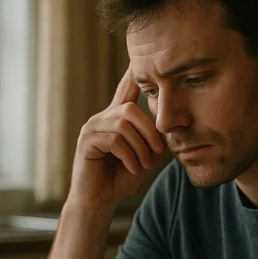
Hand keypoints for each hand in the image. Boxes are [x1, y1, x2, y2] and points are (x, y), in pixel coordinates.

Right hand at [66, 65, 164, 212]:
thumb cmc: (122, 178)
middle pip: (130, 109)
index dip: (132, 74)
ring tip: (144, 165)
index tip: (139, 57)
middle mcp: (101, 118)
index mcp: (116, 119)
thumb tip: (171, 124)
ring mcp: (91, 128)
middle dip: (149, 131)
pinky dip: (129, 156)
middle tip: (158, 152)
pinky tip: (132, 168)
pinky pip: (114, 140)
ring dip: (141, 147)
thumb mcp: (147, 156)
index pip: (126, 90)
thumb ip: (156, 139)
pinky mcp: (86, 142)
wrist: (100, 201)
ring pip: (123, 125)